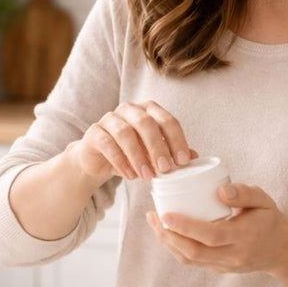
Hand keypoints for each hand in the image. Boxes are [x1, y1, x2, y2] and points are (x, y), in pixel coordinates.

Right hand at [68, 101, 197, 183]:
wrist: (98, 160)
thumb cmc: (131, 154)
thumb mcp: (153, 155)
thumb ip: (171, 153)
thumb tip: (193, 157)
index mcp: (148, 110)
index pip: (166, 120)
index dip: (176, 140)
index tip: (183, 162)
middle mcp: (129, 110)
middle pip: (146, 122)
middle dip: (158, 146)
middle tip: (165, 169)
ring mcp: (109, 119)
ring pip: (125, 132)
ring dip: (138, 156)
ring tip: (147, 176)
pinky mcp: (94, 132)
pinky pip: (107, 143)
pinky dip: (120, 160)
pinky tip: (130, 175)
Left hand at [145, 183, 287, 274]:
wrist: (280, 248)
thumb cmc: (268, 218)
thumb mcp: (263, 200)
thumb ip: (244, 193)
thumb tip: (220, 190)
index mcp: (245, 237)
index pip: (211, 236)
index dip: (186, 227)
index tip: (166, 214)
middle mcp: (234, 255)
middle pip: (195, 252)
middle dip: (169, 236)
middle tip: (154, 216)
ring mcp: (225, 266)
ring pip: (190, 260)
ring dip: (169, 243)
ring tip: (155, 223)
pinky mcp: (220, 269)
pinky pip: (194, 262)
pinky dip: (176, 248)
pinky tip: (167, 233)